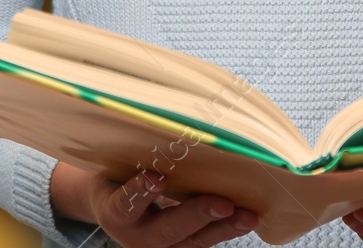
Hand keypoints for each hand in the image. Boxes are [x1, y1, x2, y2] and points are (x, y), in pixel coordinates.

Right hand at [50, 161, 260, 247]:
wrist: (114, 210)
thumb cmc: (117, 179)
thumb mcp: (115, 169)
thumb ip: (134, 159)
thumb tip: (165, 127)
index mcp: (115, 214)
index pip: (125, 205)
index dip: (140, 192)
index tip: (157, 177)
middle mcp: (137, 237)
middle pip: (168, 229)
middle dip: (199, 216)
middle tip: (224, 204)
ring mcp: (160, 246)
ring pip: (194, 242)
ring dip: (223, 228)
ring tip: (248, 216)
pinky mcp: (179, 247)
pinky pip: (204, 241)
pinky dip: (226, 228)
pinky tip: (246, 218)